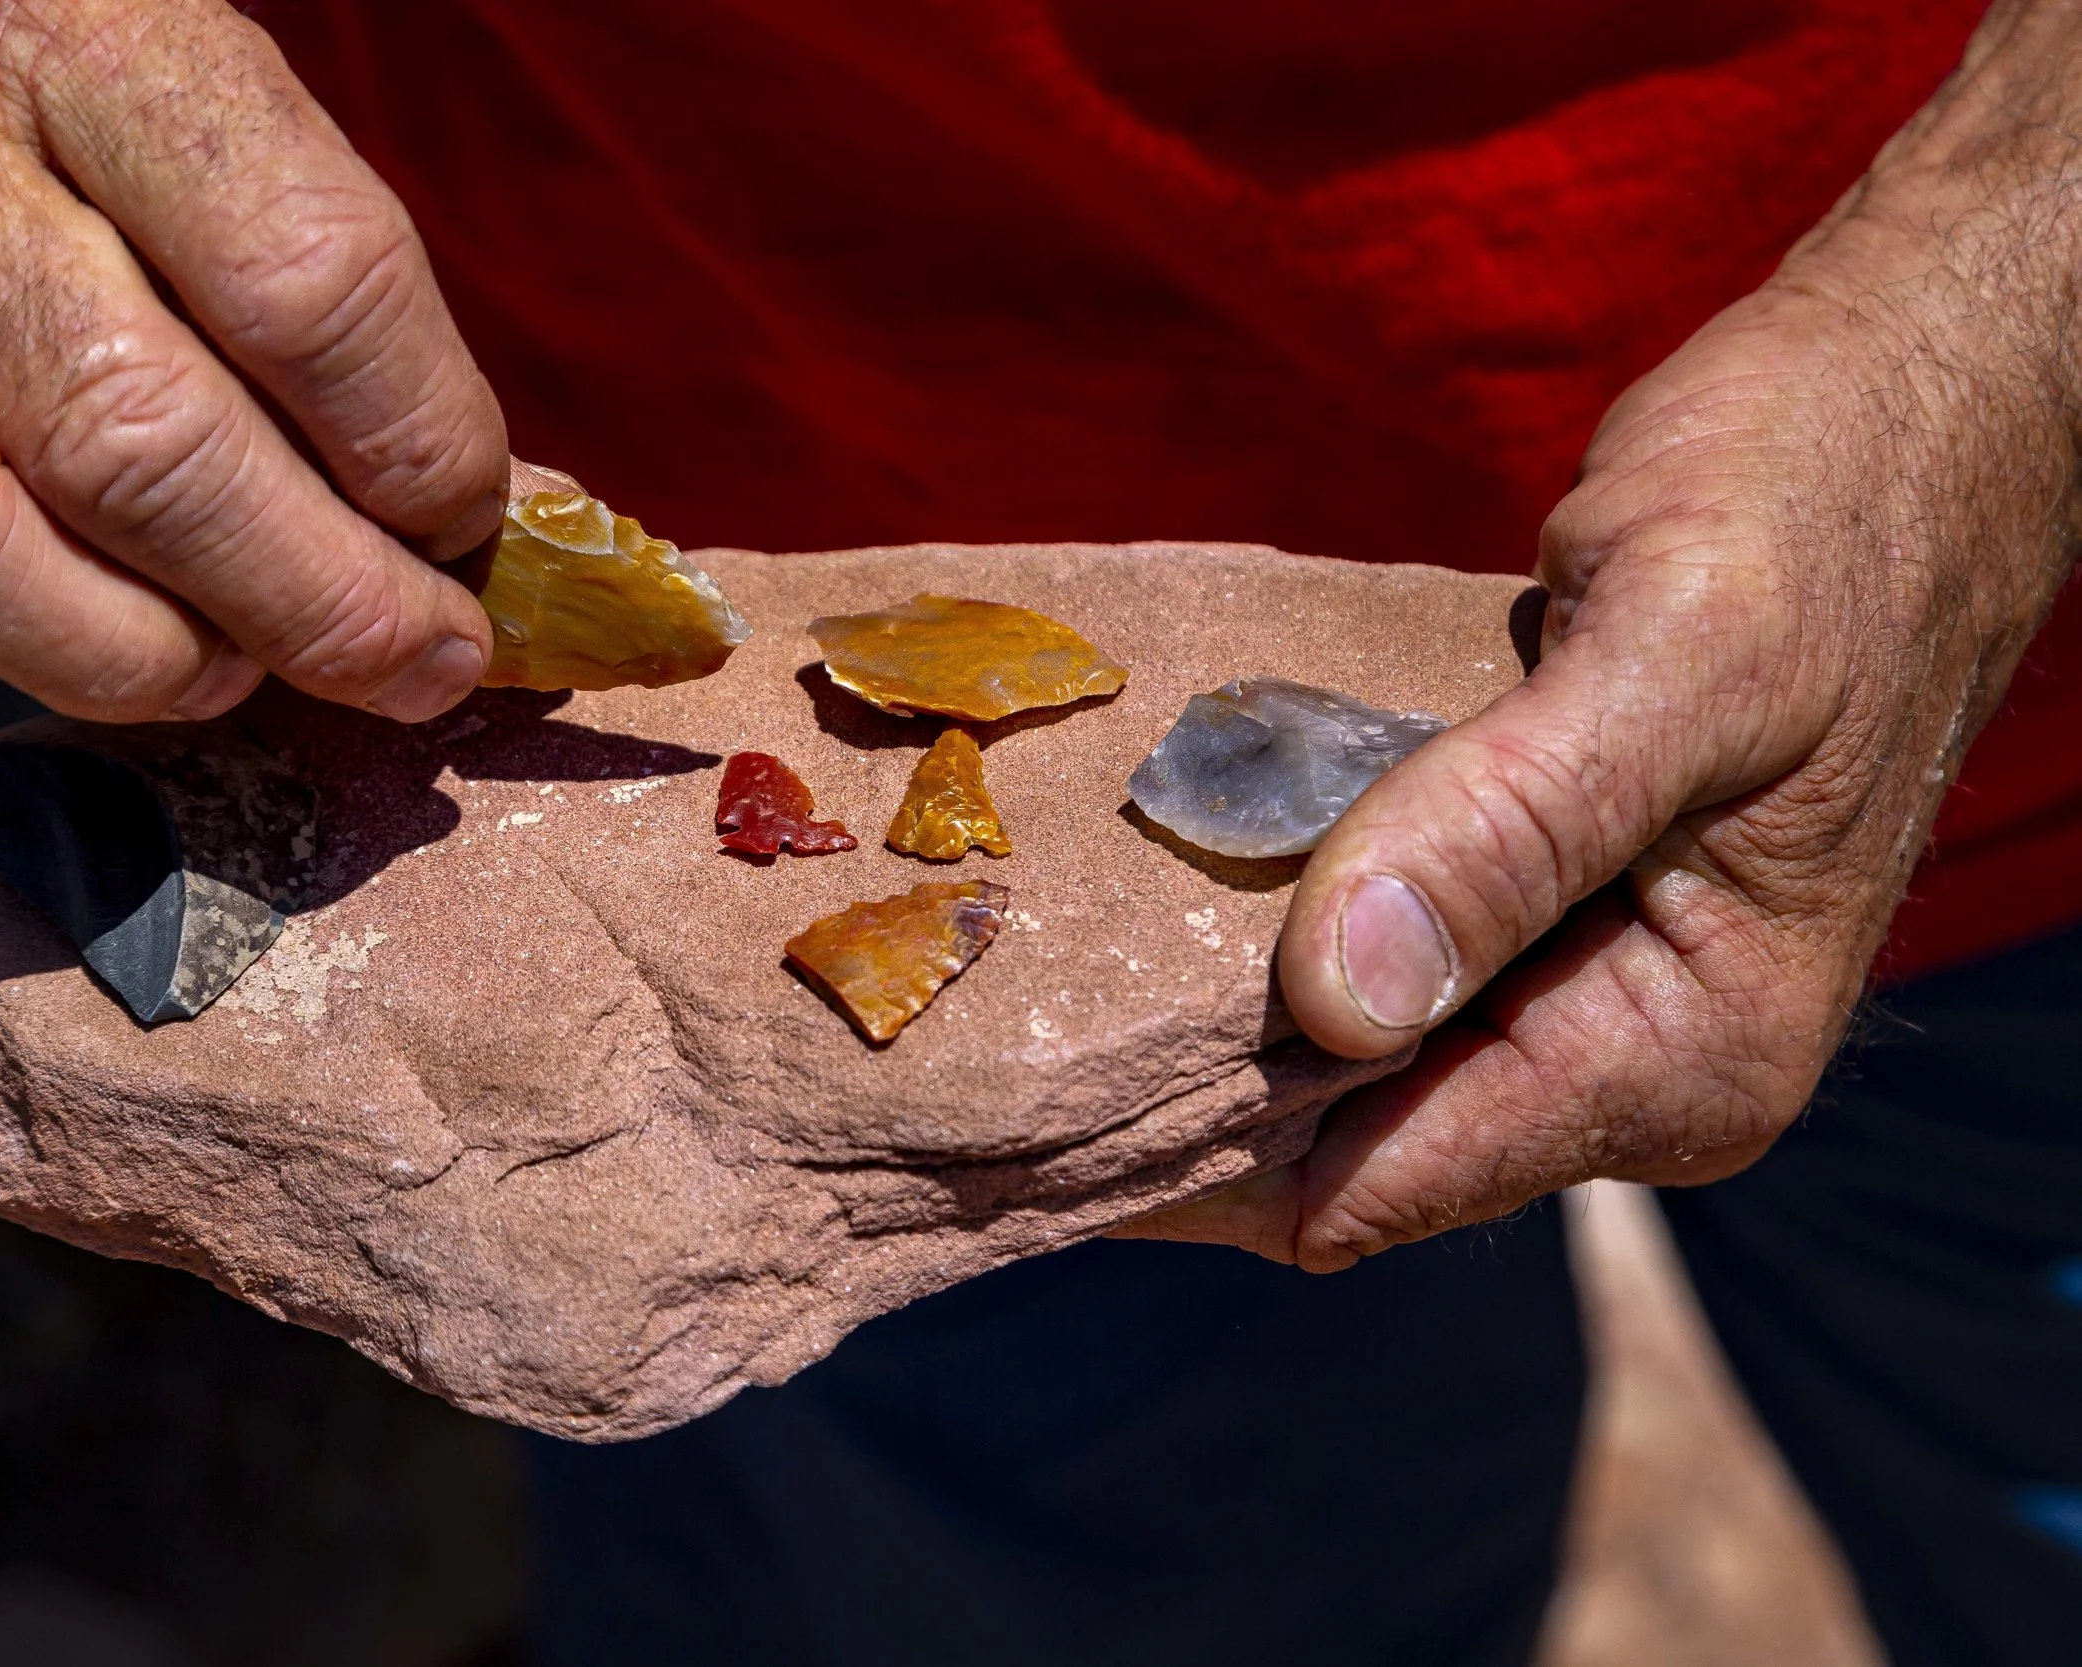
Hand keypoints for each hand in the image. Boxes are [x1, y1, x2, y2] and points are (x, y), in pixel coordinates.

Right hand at [0, 0, 504, 721]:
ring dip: (120, 653)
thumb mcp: (175, 69)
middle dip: (321, 604)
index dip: (423, 447)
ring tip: (218, 663)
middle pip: (138, 446)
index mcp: (71, 28)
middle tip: (412, 658)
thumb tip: (483, 514)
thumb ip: (315, 267)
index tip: (469, 523)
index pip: (302, 282)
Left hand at [1122, 0, 2080, 1268]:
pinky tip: (1150, 875)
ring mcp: (1577, 990)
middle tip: (985, 1011)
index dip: (1196, 1159)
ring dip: (1207, 1006)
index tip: (1020, 1106)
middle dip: (1181, 1089)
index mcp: (1681, 1056)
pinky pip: (1368, 958)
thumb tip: (1334, 1002)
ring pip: (1341, 1052)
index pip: (1379, 1183)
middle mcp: (1625, 1063)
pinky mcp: (1532, 908)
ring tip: (1033, 948)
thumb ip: (1507, 833)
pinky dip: (1266, 924)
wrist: (1892, 413)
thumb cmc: (1813, 508)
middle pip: (1343, 1139)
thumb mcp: (1671, 659)